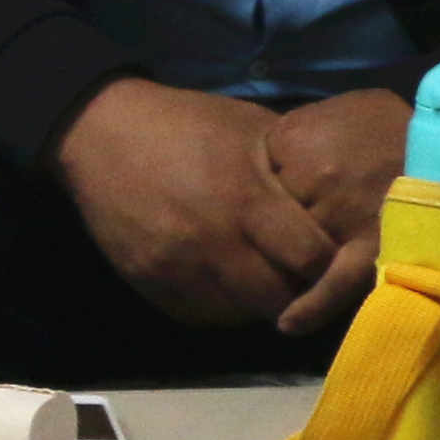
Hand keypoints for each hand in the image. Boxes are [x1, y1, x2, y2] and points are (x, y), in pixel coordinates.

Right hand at [53, 77, 333, 328]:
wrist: (98, 133)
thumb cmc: (186, 124)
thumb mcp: (251, 129)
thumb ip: (294, 172)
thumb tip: (341, 204)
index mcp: (245, 198)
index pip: (313, 260)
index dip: (330, 261)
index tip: (332, 254)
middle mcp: (211, 241)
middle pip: (280, 298)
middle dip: (299, 290)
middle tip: (301, 274)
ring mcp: (175, 267)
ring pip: (242, 314)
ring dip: (259, 301)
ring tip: (262, 276)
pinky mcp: (148, 281)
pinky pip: (201, 314)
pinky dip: (221, 304)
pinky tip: (224, 279)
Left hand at [262, 88, 414, 338]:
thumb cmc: (404, 126)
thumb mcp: (351, 108)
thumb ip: (312, 125)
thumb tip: (280, 146)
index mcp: (297, 138)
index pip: (258, 173)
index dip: (273, 185)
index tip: (284, 190)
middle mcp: (313, 177)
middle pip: (273, 213)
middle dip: (285, 220)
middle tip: (300, 223)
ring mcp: (341, 216)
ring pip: (296, 249)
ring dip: (295, 258)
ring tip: (290, 268)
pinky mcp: (372, 250)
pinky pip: (331, 285)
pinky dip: (309, 308)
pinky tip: (288, 324)